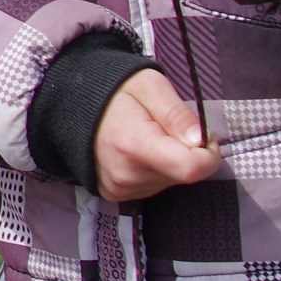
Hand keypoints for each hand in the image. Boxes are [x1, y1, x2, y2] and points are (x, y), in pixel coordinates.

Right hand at [92, 69, 219, 201]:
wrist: (71, 105)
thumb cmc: (114, 91)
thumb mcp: (150, 85)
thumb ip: (176, 112)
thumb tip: (200, 139)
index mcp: (135, 145)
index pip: (192, 169)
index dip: (209, 153)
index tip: (201, 134)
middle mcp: (127, 175)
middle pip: (183, 175)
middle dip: (186, 152)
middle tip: (166, 127)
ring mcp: (119, 188)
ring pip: (170, 182)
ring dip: (170, 162)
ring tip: (147, 137)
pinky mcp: (114, 195)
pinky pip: (153, 187)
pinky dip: (154, 170)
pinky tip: (137, 152)